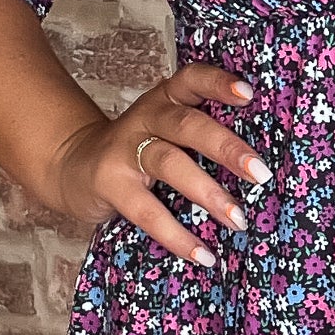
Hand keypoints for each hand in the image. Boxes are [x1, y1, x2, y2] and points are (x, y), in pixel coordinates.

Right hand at [47, 61, 269, 268]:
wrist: (74, 165)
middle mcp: (146, 118)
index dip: (218, 83)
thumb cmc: (138, 150)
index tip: (249, 95)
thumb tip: (261, 170)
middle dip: (226, 147)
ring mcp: (124, 149)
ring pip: (169, 163)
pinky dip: (177, 235)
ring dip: (207, 192)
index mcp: (166, 100)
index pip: (192, 80)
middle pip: (187, 125)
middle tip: (261, 174)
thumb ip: (200, 136)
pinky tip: (204, 255)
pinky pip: (147, 211)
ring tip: (238, 220)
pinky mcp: (110, 183)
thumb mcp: (165, 131)